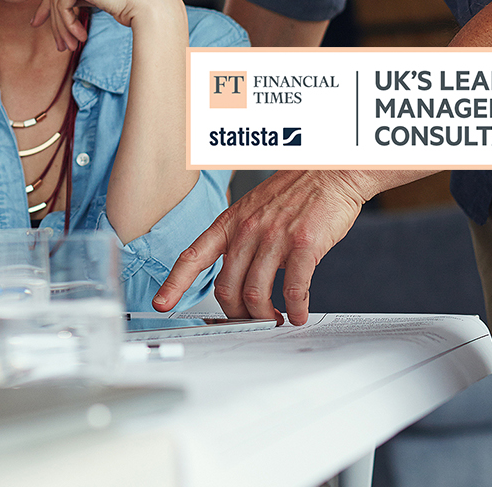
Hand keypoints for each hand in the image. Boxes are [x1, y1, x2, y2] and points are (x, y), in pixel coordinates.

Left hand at [31, 0, 179, 51]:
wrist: (151, 5)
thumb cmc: (133, 2)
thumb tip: (59, 6)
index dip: (49, 5)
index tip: (40, 22)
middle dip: (54, 21)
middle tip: (59, 44)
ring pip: (56, 0)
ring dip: (62, 28)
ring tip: (70, 46)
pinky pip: (61, 5)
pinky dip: (67, 25)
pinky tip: (80, 37)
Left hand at [151, 169, 374, 320]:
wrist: (330, 172)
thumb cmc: (294, 192)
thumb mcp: (253, 209)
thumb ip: (241, 240)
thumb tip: (237, 277)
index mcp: (230, 222)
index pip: (193, 256)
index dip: (174, 283)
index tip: (162, 303)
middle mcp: (247, 230)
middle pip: (226, 287)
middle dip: (235, 313)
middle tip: (248, 320)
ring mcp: (275, 237)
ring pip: (256, 292)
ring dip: (264, 315)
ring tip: (275, 319)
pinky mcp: (303, 245)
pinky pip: (293, 289)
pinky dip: (295, 309)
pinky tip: (299, 314)